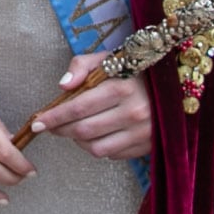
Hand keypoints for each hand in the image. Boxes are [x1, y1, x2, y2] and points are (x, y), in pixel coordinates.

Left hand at [30, 55, 152, 160]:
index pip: (77, 108)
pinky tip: (97, 135)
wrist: (175, 85)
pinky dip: (98, 147)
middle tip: (52, 126)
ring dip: (79, 141)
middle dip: (61, 130)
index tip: (38, 122)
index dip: (54, 117)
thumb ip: (81, 66)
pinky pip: (112, 155)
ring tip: (75, 129)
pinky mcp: (148, 146)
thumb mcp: (109, 58)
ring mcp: (143, 132)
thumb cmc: (135, 69)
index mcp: (122, 86)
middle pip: (83, 131)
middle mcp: (134, 112)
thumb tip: (62, 86)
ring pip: (96, 148)